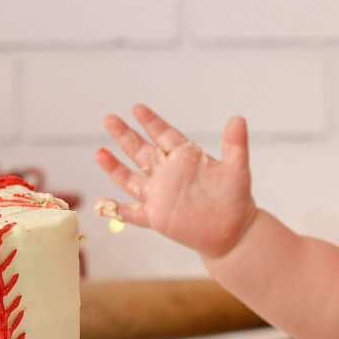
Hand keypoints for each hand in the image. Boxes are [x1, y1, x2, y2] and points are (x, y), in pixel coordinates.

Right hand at [94, 103, 259, 261]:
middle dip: (125, 135)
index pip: (164, 135)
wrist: (233, 230)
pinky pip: (131, 213)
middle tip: (109, 119)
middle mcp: (167, 173)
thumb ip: (235, 144)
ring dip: (114, 167)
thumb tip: (238, 118)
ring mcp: (159, 195)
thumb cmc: (235, 197)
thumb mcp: (237, 169)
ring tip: (99, 152)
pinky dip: (116, 209)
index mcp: (184, 158)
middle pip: (140, 151)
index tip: (137, 108)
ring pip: (131, 179)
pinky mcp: (156, 217)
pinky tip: (101, 203)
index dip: (151, 122)